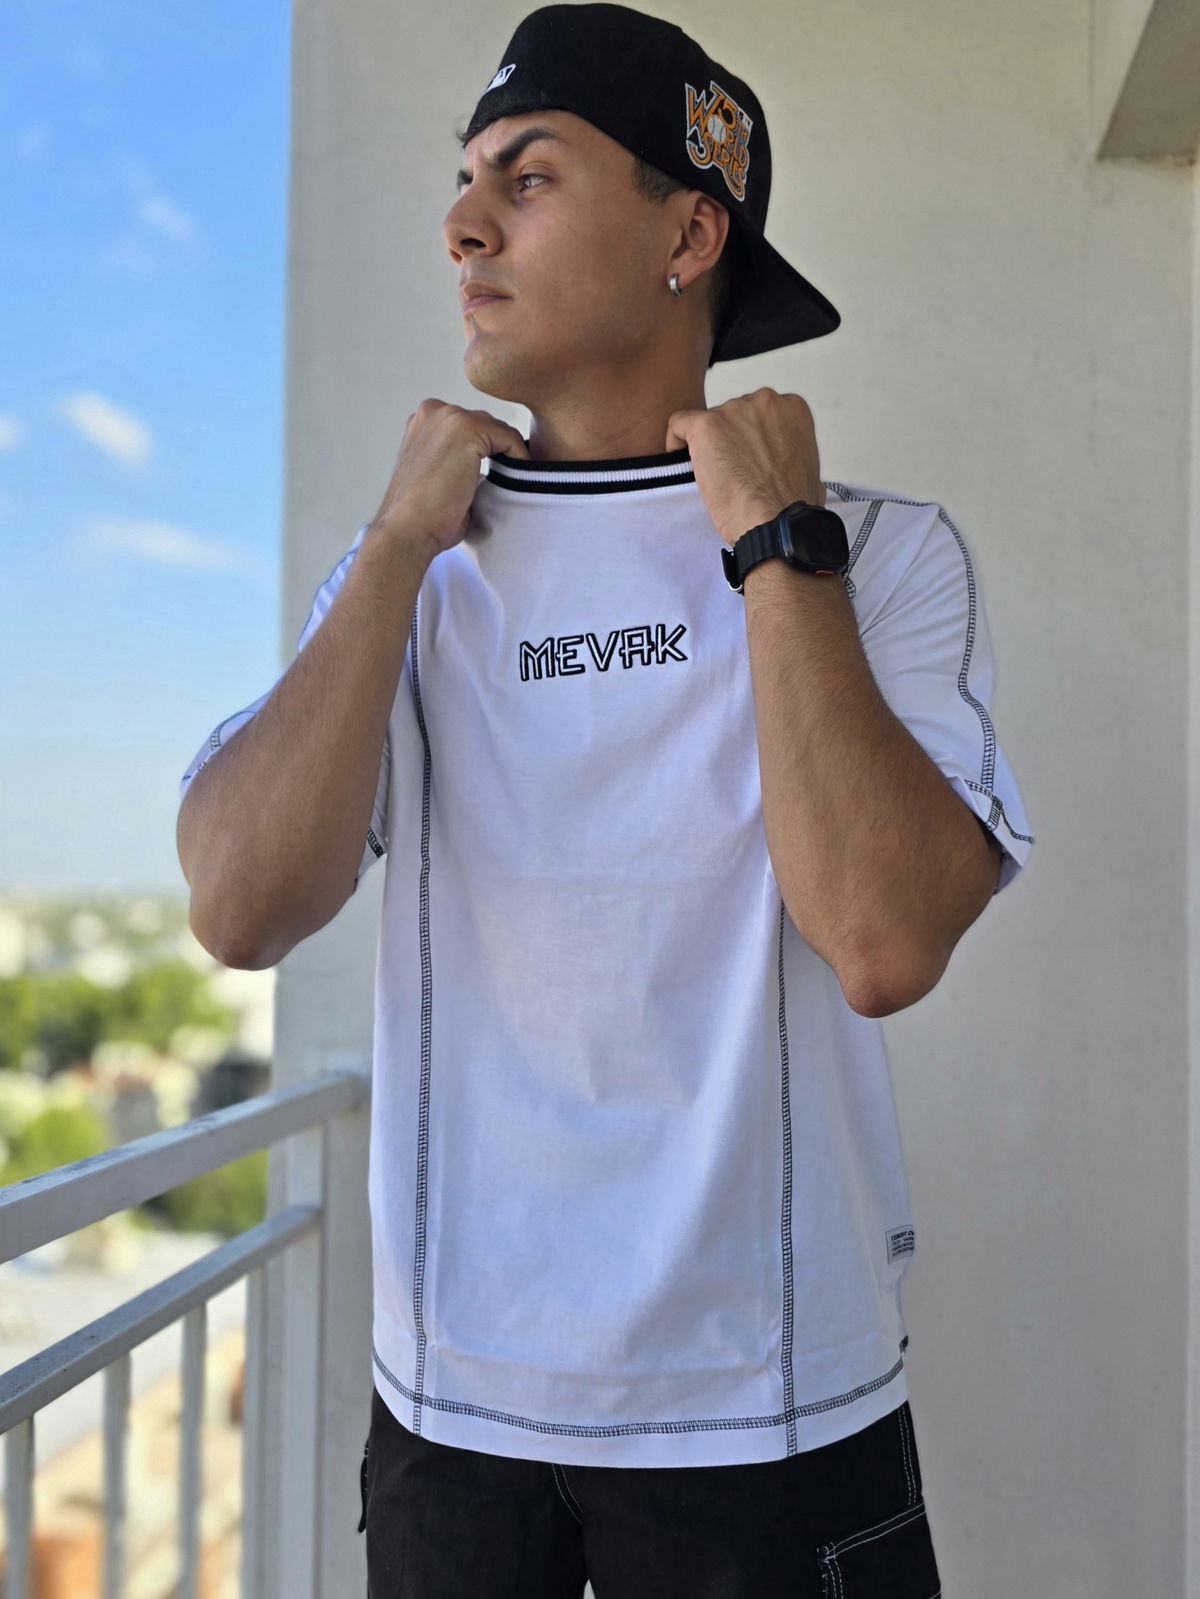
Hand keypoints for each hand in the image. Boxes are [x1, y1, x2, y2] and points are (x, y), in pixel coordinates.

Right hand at [370, 399, 530, 556]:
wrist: (409, 529)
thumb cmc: (422, 518)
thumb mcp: (438, 481)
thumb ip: (456, 466)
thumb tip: (483, 471)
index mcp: (422, 423)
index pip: (467, 427)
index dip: (485, 452)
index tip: (498, 476)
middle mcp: (432, 412)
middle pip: (483, 424)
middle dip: (497, 450)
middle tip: (511, 480)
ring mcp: (449, 417)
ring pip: (496, 429)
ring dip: (508, 454)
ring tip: (516, 482)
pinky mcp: (467, 429)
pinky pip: (508, 437)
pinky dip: (520, 456)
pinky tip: (519, 479)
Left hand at [664, 387, 825, 546]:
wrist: (777, 522)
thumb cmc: (793, 507)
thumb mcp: (811, 473)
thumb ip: (795, 457)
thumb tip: (795, 472)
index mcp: (792, 408)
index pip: (760, 414)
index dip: (751, 440)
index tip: (749, 461)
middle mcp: (765, 400)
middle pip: (734, 415)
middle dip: (730, 441)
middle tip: (731, 473)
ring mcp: (734, 410)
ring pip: (709, 422)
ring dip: (708, 446)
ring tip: (715, 479)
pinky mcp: (706, 425)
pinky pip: (679, 423)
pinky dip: (676, 440)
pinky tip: (680, 460)